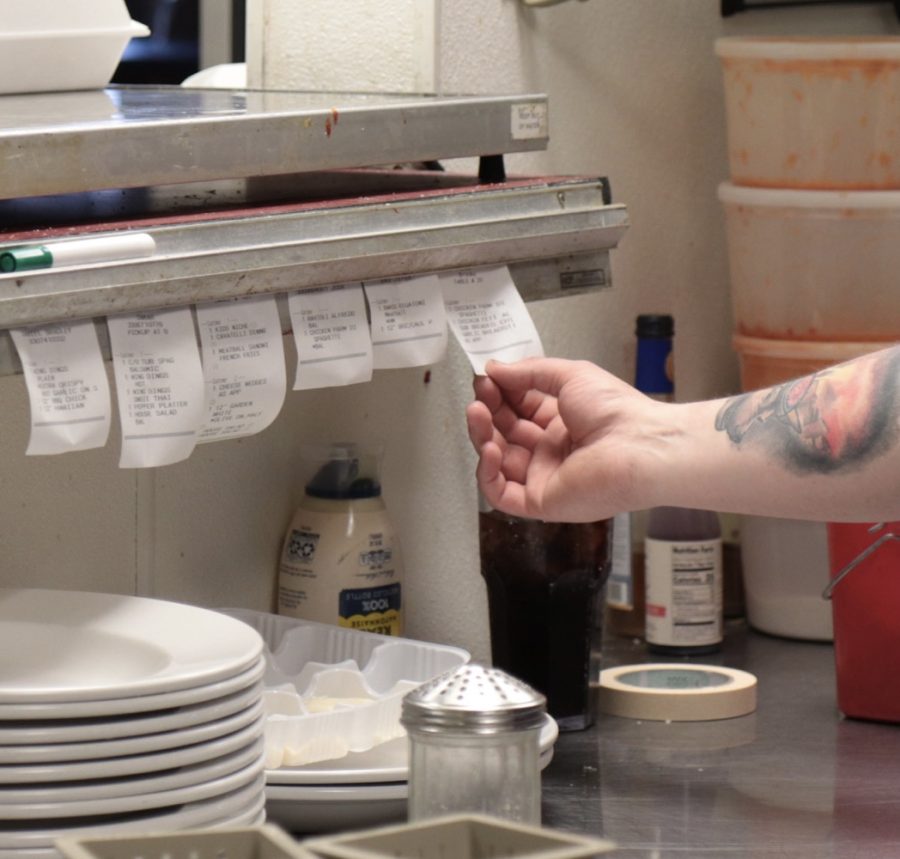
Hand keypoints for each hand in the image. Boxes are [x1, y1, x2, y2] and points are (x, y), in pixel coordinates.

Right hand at [466, 357, 656, 521]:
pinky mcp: (541, 501)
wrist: (639, 446)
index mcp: (561, 423)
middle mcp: (551, 451)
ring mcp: (544, 477)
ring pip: (498, 462)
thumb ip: (529, 372)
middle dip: (487, 412)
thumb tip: (495, 369)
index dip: (499, 394)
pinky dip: (487, 472)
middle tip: (480, 393)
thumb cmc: (618, 412)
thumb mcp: (571, 376)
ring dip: (482, 437)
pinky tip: (489, 448)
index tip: (486, 378)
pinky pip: (501, 493)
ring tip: (477, 413)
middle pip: (504, 434)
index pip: (517, 410)